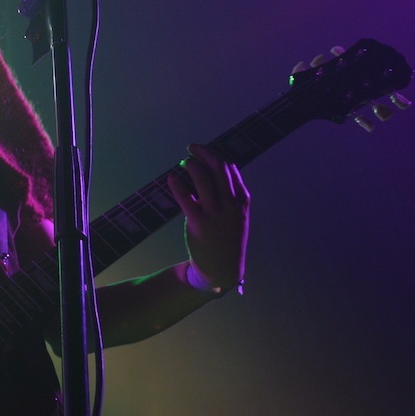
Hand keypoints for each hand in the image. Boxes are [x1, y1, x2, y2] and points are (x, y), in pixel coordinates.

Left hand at [168, 143, 249, 292]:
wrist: (222, 268)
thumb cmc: (226, 238)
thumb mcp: (236, 216)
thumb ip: (228, 196)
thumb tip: (209, 172)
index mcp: (242, 200)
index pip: (230, 168)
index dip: (215, 155)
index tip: (204, 151)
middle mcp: (231, 204)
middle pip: (218, 168)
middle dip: (204, 152)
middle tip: (192, 147)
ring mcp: (215, 213)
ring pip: (203, 179)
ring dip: (191, 165)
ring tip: (184, 162)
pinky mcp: (199, 223)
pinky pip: (186, 198)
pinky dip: (178, 185)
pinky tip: (172, 178)